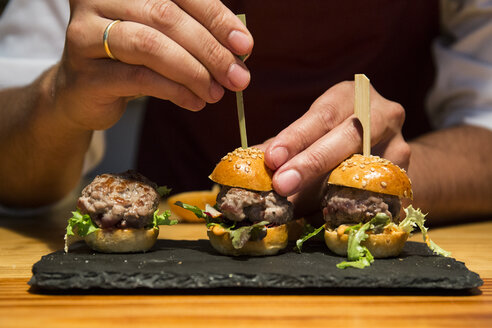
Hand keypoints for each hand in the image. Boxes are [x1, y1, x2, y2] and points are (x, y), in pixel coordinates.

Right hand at [55, 0, 252, 130]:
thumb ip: (196, 34)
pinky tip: (195, 102)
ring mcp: (86, 33)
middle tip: (237, 77)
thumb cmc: (132, 59)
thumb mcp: (164, 38)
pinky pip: (139, 78)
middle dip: (210, 50)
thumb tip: (240, 49)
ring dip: (194, 72)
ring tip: (216, 93)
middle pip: (166, 17)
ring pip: (151, 46)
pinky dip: (175, 91)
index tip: (245, 46)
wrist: (83, 91)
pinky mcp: (85, 72)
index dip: (216, 18)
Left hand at [262, 81, 410, 215]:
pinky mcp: (408, 175)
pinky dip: (356, 204)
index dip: (297, 136)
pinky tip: (333, 215)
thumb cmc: (332, 141)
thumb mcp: (308, 138)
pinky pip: (382, 192)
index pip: (323, 114)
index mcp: (350, 96)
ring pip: (369, 165)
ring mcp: (400, 143)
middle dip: (312, 161)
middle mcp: (382, 113)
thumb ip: (282, 151)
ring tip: (302, 202)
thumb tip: (249, 165)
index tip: (273, 158)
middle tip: (282, 184)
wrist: (379, 152)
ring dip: (333, 186)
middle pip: (350, 135)